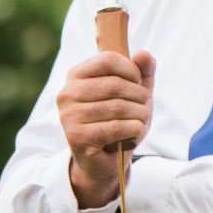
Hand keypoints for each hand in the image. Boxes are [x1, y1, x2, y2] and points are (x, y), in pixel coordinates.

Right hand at [56, 50, 155, 206]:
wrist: (105, 157)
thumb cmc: (120, 117)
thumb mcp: (134, 91)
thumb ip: (142, 71)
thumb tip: (144, 54)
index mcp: (77, 75)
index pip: (108, 59)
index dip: (132, 70)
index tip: (139, 82)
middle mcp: (67, 93)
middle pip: (116, 85)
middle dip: (140, 96)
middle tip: (146, 106)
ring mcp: (68, 116)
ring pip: (118, 107)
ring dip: (141, 114)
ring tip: (143, 119)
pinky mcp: (76, 137)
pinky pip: (116, 127)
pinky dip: (135, 129)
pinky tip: (137, 131)